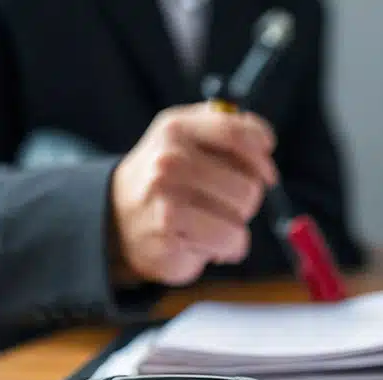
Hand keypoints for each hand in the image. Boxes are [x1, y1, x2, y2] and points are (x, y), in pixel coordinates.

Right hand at [109, 103, 277, 285]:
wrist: (115, 219)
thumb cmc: (166, 181)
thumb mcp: (187, 141)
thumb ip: (226, 131)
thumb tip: (264, 142)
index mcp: (177, 129)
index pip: (237, 134)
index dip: (262, 158)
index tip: (267, 174)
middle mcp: (169, 159)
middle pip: (248, 186)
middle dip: (246, 202)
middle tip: (221, 206)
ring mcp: (166, 195)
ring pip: (241, 217)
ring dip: (236, 228)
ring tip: (210, 224)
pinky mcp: (168, 231)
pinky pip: (228, 242)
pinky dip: (226, 248)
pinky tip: (204, 242)